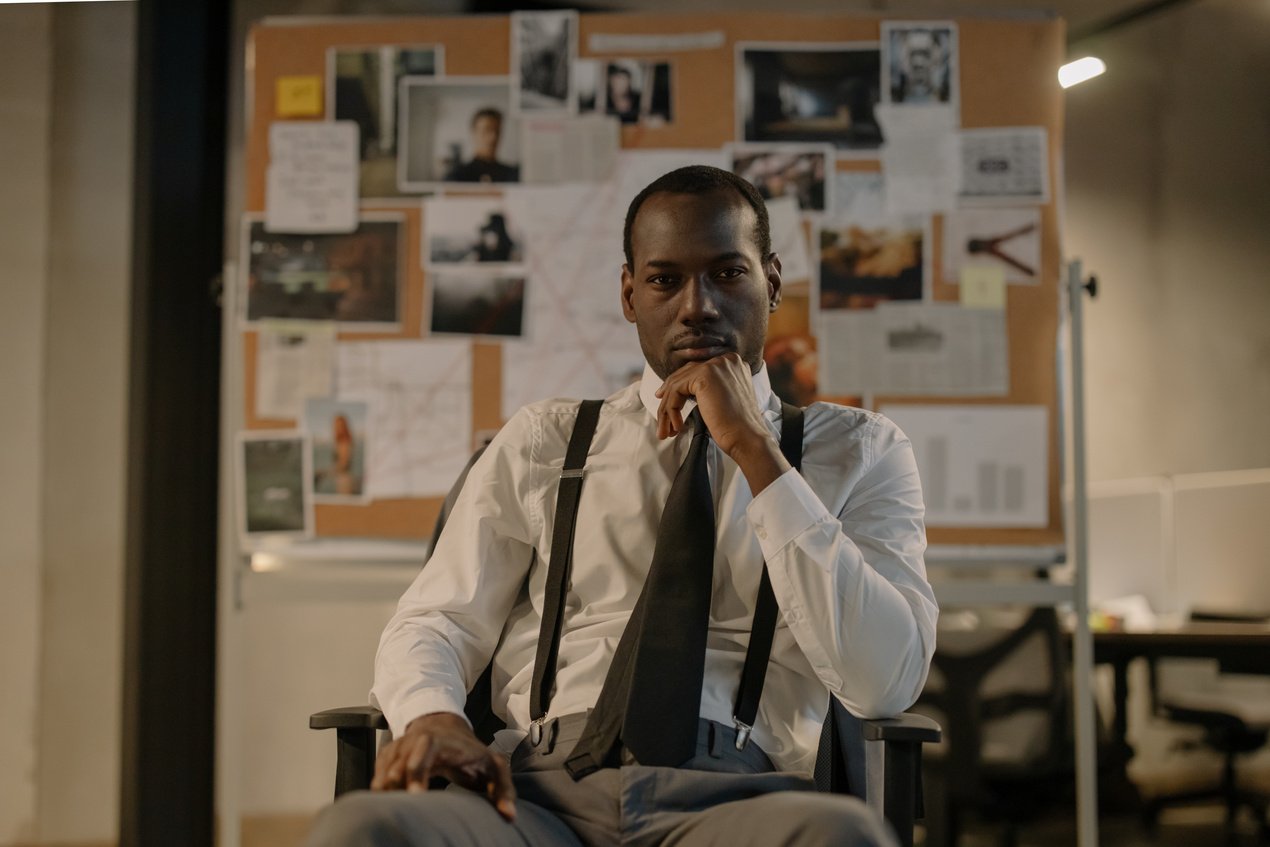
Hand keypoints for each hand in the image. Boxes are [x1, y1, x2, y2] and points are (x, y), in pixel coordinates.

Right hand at [371, 712, 515, 820]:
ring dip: (387, 791)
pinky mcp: (387, 757)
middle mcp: (414, 742)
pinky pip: (376, 775)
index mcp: (438, 742)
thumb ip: (502, 788)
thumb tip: (509, 814)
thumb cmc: (470, 752)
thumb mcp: (493, 765)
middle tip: (399, 807)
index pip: (422, 753)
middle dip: (395, 784)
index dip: (416, 773)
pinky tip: (390, 806)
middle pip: (397, 763)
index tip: (416, 796)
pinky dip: (381, 791)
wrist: (445, 728)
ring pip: (383, 771)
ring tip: (395, 811)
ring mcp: (398, 748)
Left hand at [654, 353, 788, 494]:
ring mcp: (716, 365)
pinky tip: (677, 426)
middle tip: (663, 419)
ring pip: (678, 383)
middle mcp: (726, 359)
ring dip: (668, 408)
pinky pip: (676, 390)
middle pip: (686, 374)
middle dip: (670, 398)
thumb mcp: (724, 399)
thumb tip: (682, 391)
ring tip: (666, 430)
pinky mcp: (705, 375)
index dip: (679, 387)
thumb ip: (709, 388)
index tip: (667, 401)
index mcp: (733, 363)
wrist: (747, 437)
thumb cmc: (737, 426)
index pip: (697, 371)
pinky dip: (671, 409)